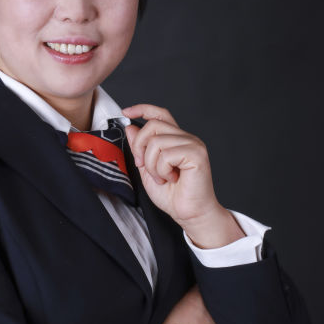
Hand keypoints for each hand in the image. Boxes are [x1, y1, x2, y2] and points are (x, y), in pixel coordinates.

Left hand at [122, 103, 244, 247]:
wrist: (189, 214)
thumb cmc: (173, 196)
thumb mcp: (147, 170)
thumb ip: (140, 149)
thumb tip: (131, 128)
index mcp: (176, 139)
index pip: (160, 114)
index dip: (142, 109)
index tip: (126, 112)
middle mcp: (186, 138)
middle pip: (153, 125)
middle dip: (140, 147)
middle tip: (144, 167)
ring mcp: (193, 144)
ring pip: (157, 141)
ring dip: (151, 165)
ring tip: (162, 177)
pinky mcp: (196, 154)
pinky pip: (166, 154)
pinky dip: (162, 170)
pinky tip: (171, 179)